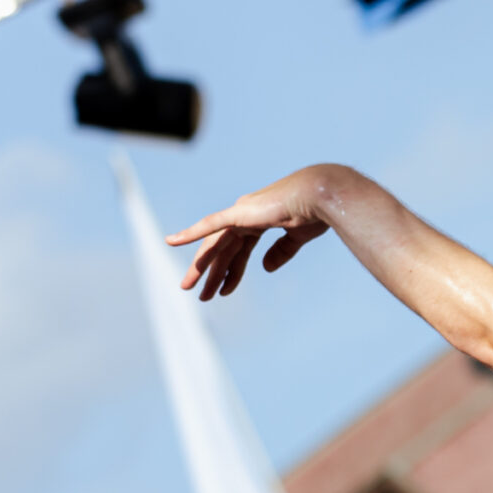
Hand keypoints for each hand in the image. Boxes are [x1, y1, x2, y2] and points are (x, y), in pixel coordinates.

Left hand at [166, 167, 338, 299]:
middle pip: (222, 249)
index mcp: (259, 220)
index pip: (239, 250)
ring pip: (214, 244)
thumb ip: (281, 252)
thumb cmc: (313, 213)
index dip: (232, 273)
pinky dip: (190, 233)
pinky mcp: (239, 212)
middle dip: (210, 273)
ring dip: (201, 267)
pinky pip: (210, 224)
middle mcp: (245, 215)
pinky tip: (172, 241)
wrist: (319, 197)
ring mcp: (240, 212)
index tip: (223, 291)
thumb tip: (265, 268)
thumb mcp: (297, 239)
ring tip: (189, 288)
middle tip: (200, 296)